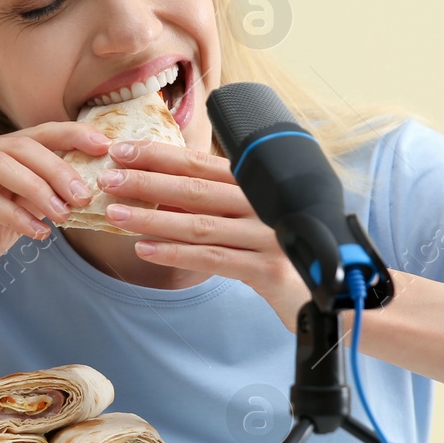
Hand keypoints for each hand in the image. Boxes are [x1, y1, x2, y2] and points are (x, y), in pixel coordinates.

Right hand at [0, 123, 109, 297]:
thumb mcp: (10, 217)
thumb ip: (35, 200)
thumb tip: (77, 191)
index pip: (33, 134)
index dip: (70, 134)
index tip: (103, 145)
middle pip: (20, 146)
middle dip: (58, 168)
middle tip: (83, 194)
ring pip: (1, 165)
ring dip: (38, 189)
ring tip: (62, 214)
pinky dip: (14, 215)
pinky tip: (36, 233)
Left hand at [97, 140, 310, 330]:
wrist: (334, 292)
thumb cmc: (281, 253)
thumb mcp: (249, 222)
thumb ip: (213, 206)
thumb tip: (157, 193)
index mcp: (256, 184)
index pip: (200, 164)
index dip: (159, 156)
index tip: (121, 150)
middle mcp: (263, 204)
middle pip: (195, 190)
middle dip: (147, 183)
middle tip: (109, 180)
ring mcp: (268, 235)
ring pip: (199, 225)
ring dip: (152, 219)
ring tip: (115, 215)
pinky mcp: (268, 269)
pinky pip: (212, 259)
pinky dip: (174, 254)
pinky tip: (145, 250)